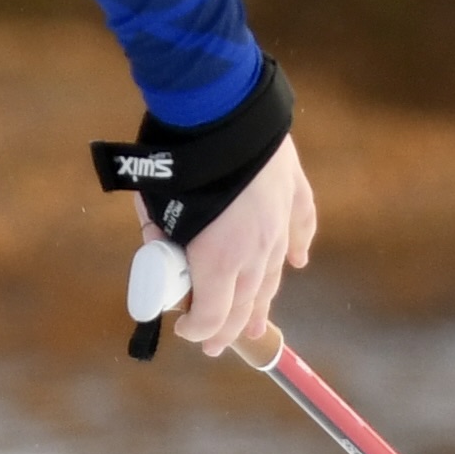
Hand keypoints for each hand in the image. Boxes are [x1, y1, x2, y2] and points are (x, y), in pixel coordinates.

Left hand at [161, 138, 318, 360]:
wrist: (219, 110)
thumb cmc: (178, 162)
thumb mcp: (154, 206)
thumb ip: (158, 233)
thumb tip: (160, 244)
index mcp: (219, 260)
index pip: (214, 315)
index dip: (199, 330)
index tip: (186, 330)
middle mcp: (255, 251)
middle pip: (246, 303)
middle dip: (230, 327)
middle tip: (218, 344)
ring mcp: (279, 223)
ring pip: (272, 273)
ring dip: (263, 300)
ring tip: (258, 321)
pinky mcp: (292, 192)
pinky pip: (300, 226)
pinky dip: (298, 246)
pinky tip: (298, 261)